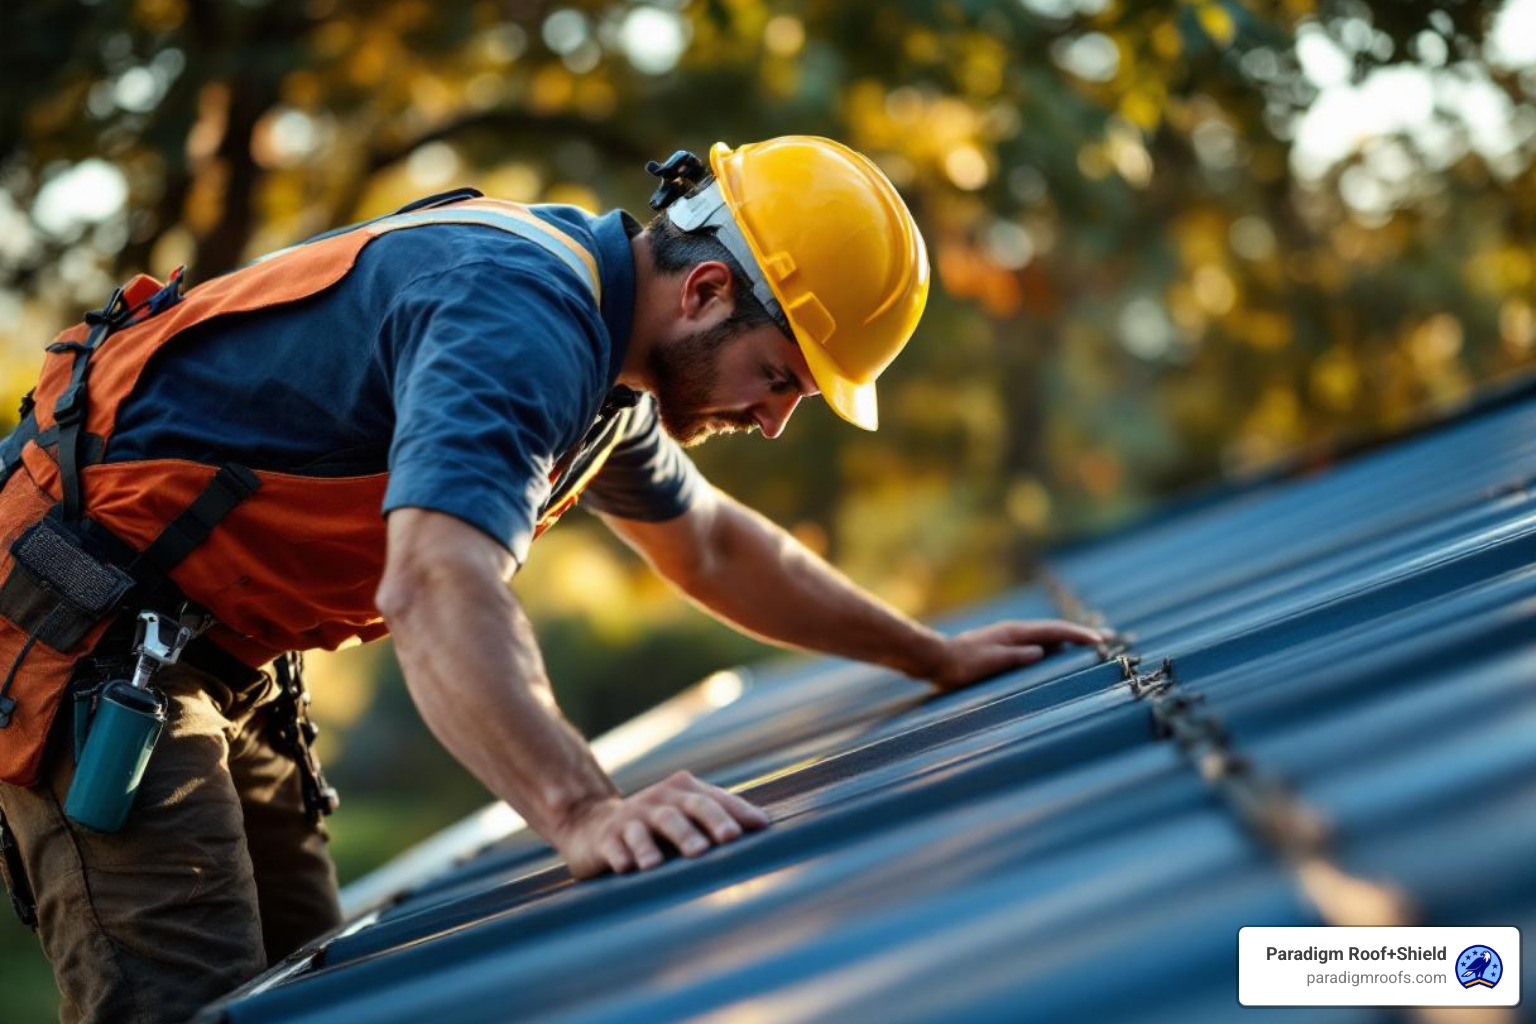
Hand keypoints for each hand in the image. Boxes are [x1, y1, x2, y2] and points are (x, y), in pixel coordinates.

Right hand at [554, 771, 771, 878]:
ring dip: (657, 845)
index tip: (761, 828)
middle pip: (687, 808)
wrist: (593, 824)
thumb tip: (766, 829)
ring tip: (662, 863)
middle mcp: (660, 800)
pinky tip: (628, 868)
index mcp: (684, 791)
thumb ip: (720, 819)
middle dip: (709, 823)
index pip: (716, 799)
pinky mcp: (606, 839)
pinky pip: (615, 846)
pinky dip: (622, 856)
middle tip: (728, 839)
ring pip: (648, 827)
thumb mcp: (685, 816)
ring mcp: (632, 818)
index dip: (738, 812)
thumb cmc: (656, 825)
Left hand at [927, 619, 1105, 692]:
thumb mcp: (988, 662)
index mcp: (1014, 633)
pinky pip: (1038, 645)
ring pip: (1048, 637)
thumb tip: (1042, 651)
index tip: (1100, 640)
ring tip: (1092, 645)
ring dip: (1070, 640)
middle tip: (1109, 637)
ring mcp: (1010, 639)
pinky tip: (1060, 654)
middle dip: (1082, 635)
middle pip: (1055, 631)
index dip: (1078, 635)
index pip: (1054, 631)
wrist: (935, 660)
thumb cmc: (960, 665)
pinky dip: (1055, 647)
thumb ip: (1015, 656)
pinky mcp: (1005, 648)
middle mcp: (1015, 632)